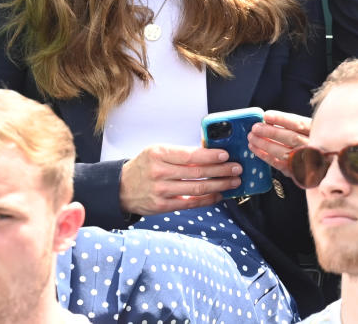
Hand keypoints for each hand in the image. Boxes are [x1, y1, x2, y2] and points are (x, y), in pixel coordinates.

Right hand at [119, 144, 241, 215]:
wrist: (120, 188)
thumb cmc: (143, 166)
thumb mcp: (156, 151)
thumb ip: (179, 153)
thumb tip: (209, 153)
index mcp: (158, 154)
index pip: (189, 155)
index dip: (210, 156)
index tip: (226, 155)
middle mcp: (159, 172)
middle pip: (197, 173)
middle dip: (221, 171)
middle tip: (237, 168)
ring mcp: (160, 191)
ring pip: (196, 189)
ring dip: (219, 185)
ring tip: (233, 182)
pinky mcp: (162, 206)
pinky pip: (190, 203)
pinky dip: (207, 200)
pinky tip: (219, 196)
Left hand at [248, 110, 311, 178]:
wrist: (322, 164)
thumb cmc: (314, 141)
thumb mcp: (311, 127)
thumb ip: (294, 124)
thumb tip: (269, 119)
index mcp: (316, 132)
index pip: (298, 124)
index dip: (281, 119)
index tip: (266, 115)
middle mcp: (313, 146)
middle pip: (290, 137)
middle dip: (270, 132)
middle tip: (255, 128)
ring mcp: (305, 161)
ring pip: (283, 152)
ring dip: (264, 144)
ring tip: (252, 138)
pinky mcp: (297, 171)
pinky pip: (279, 164)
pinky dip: (265, 156)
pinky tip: (256, 150)